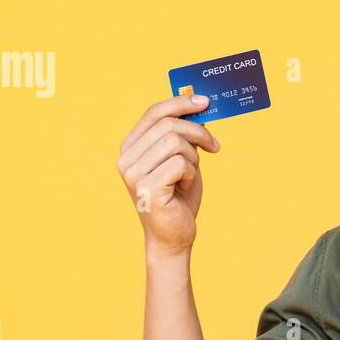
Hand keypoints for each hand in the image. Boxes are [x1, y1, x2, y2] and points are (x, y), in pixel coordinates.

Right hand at [117, 94, 219, 257]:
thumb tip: (198, 105)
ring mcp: (133, 174)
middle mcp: (126, 159)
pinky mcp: (146, 188)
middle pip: (167, 124)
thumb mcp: (181, 159)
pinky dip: (191, 173)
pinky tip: (186, 187)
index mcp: (130, 147)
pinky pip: (180, 163)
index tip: (205, 102)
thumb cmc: (178, 198)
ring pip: (175, 142)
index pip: (154, 112)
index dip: (181, 102)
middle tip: (214, 146)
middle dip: (197, 131)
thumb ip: (183, 136)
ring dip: (194, 157)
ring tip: (192, 174)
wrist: (173, 236)